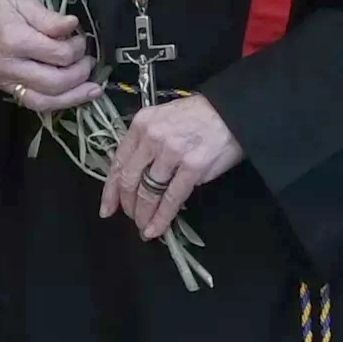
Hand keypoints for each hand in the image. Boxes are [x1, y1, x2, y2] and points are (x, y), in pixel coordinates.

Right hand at [0, 0, 100, 115]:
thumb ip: (49, 18)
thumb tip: (74, 26)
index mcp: (14, 40)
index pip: (57, 55)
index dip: (77, 48)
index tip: (81, 38)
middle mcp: (9, 66)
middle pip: (54, 82)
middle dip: (79, 74)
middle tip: (89, 61)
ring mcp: (4, 80)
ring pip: (44, 101)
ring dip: (73, 98)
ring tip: (93, 90)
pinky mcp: (3, 87)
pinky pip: (32, 102)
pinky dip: (55, 103)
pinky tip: (72, 97)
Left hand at [104, 92, 244, 243]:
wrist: (235, 112)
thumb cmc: (199, 116)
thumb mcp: (164, 119)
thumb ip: (146, 143)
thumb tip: (136, 177)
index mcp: (142, 123)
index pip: (119, 162)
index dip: (111, 190)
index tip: (107, 208)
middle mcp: (153, 137)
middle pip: (130, 180)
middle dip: (128, 205)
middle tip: (132, 219)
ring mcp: (172, 152)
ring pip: (148, 192)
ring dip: (143, 215)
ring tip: (144, 227)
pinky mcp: (193, 167)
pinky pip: (171, 198)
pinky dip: (161, 218)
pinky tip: (156, 229)